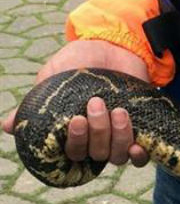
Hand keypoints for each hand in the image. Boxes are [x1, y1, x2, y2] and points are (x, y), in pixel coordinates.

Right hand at [1, 40, 149, 166]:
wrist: (113, 46)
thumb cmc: (79, 63)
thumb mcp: (52, 80)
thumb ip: (34, 103)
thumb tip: (7, 126)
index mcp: (74, 134)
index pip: (73, 153)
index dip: (76, 141)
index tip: (76, 120)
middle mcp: (96, 141)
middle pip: (97, 155)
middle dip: (97, 132)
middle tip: (96, 104)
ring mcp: (119, 138)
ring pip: (118, 156)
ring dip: (119, 137)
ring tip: (118, 111)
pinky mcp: (142, 132)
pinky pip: (141, 157)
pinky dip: (140, 155)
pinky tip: (138, 144)